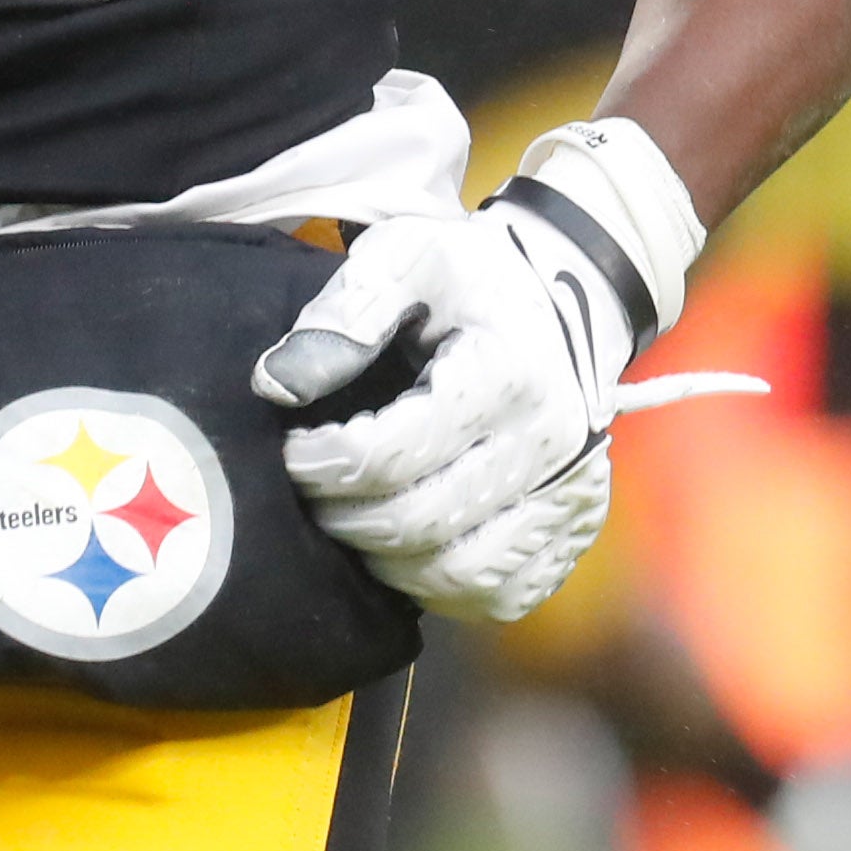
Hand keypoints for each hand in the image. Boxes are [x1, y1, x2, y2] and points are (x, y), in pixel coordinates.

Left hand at [254, 119, 702, 623]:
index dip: (323, 463)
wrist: (570, 290)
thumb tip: (276, 386)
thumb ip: (342, 314)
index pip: (391, 455)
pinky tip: (411, 550)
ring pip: (461, 575)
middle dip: (345, 516)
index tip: (293, 448)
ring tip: (356, 519)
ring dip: (389, 562)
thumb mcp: (406, 256)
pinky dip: (446, 587)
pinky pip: (503, 594)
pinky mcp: (575, 528)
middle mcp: (549, 444)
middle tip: (313, 490)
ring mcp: (570, 494)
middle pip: (421, 524)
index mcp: (506, 374)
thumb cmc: (474, 275)